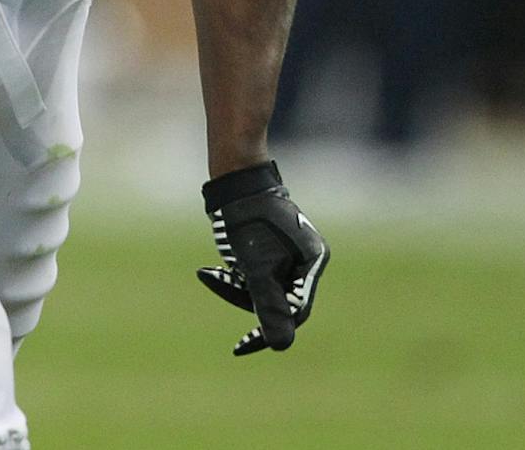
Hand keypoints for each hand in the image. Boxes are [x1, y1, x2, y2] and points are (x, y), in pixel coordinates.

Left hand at [198, 160, 327, 354]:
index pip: (295, 312)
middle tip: (218, 282)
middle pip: (279, 299)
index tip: (241, 345)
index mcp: (312, 263)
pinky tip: (216, 267)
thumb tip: (280, 346)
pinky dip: (236, 274)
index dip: (268, 332)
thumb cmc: (249, 221)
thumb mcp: (258, 268)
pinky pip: (256, 272)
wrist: (235, 179)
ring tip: (213, 271)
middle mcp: (305, 258)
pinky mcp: (271, 244)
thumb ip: (269, 306)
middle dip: (245, 298)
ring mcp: (289, 250)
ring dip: (237, 285)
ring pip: (264, 285)